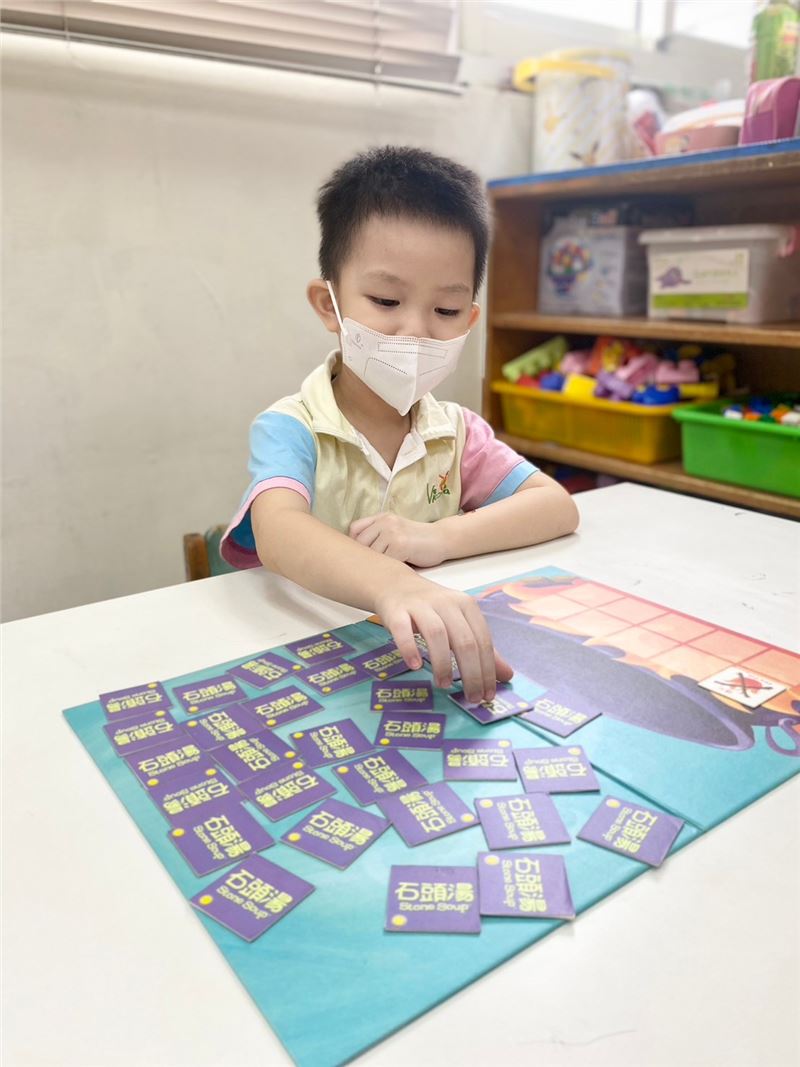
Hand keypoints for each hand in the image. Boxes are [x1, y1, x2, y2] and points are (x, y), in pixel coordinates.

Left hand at [349, 512, 446, 568]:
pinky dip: (389, 568)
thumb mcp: (396, 529)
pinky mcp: (401, 545)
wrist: (443, 539)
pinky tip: (397, 569)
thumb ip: (378, 534)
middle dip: (366, 558)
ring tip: (388, 568)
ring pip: (371, 554)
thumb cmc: (418, 540)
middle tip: (375, 567)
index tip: (362, 556)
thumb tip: (355, 553)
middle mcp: (385, 522)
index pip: (354, 529)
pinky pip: (385, 562)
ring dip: (378, 565)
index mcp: (382, 517)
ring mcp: (392, 533)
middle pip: (360, 544)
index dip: (355, 544)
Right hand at [373, 572, 512, 704]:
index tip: (488, 696)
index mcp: (466, 605)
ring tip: (444, 684)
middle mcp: (446, 603)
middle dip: (471, 673)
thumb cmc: (432, 608)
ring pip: (436, 634)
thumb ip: (482, 649)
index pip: (483, 640)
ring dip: (442, 663)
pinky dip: (409, 648)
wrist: (394, 584)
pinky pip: (403, 630)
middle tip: (471, 698)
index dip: (488, 670)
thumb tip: (507, 676)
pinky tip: (414, 665)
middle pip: (464, 640)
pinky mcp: (396, 611)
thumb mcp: (460, 623)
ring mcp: (420, 606)